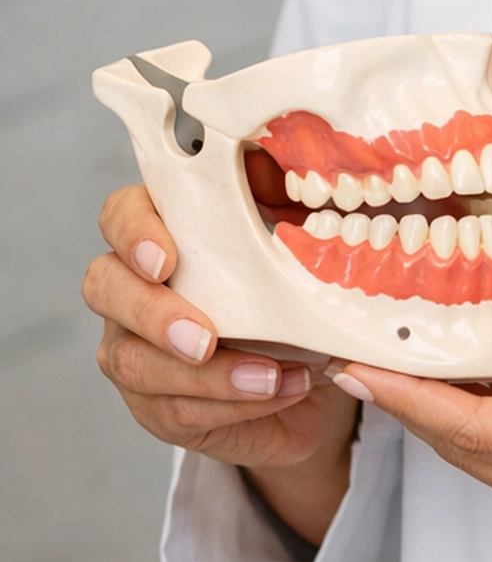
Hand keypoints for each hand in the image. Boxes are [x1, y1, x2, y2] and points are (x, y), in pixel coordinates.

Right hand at [84, 184, 358, 544]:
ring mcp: (136, 350)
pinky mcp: (157, 405)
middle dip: (153, 315)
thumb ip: (279, 190)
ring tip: (270, 375)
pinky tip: (282, 390)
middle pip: (105, 289)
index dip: (133, 232)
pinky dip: (232, 405)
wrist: (317, 371)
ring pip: (136, 363)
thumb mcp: (298, 230)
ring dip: (208, 375)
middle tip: (206, 337)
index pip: (121, 215)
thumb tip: (282, 150)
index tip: (167, 258)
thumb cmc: (295, 286)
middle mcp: (134, 289)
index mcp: (162, 232)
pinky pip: (174, 411)